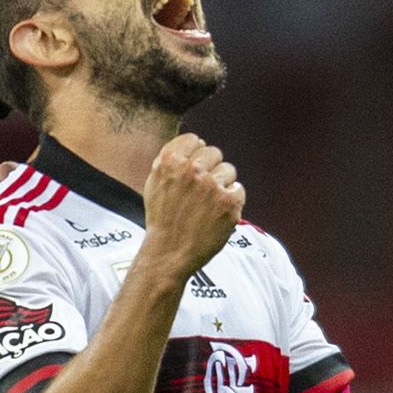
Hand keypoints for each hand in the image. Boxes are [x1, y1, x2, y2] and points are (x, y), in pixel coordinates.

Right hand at [139, 133, 243, 278]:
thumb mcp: (154, 183)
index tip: (195, 166)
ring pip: (228, 170)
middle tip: (202, 189)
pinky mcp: (229, 203)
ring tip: (208, 203)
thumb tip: (195, 143)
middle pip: (214, 152)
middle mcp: (192, 170)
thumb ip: (172, 161)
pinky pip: (238, 190)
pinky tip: (217, 213)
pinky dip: (231, 201)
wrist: (168, 252)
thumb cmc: (161, 220)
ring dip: (222, 184)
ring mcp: (212, 185)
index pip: (194, 140)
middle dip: (210, 168)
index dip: (195, 153)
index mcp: (170, 161)